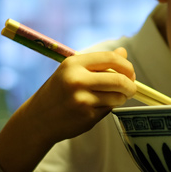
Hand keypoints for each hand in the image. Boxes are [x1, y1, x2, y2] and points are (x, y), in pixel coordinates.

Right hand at [18, 47, 136, 145]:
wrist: (38, 119)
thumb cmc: (58, 92)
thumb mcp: (72, 71)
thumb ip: (98, 63)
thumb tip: (123, 53)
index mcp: (73, 64)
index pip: (110, 59)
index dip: (126, 65)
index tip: (130, 73)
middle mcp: (77, 80)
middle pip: (118, 79)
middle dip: (130, 85)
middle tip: (131, 89)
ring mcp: (82, 100)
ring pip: (117, 97)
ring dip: (121, 98)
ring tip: (113, 98)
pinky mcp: (86, 116)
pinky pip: (108, 109)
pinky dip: (108, 108)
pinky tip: (95, 108)